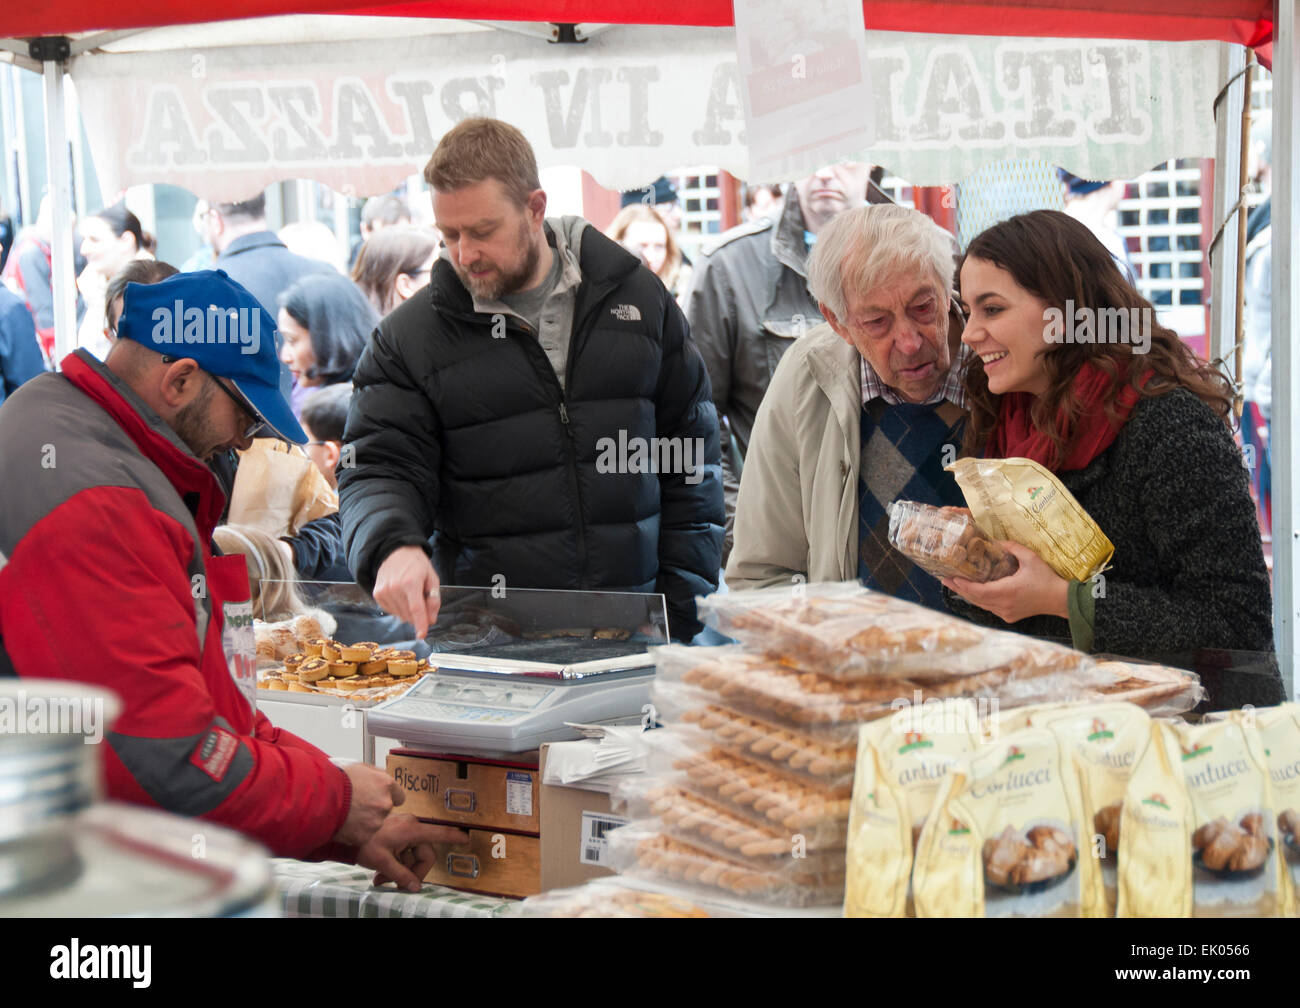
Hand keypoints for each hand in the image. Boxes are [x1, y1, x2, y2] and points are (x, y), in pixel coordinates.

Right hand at [333, 762, 405, 846]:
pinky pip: (363, 835)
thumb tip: (380, 778)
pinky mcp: (365, 836)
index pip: (399, 796)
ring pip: (374, 823)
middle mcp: (385, 803)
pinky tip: (345, 823)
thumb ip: (375, 775)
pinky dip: (355, 832)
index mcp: (386, 784)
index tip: (380, 799)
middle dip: (374, 809)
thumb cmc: (336, 781)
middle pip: (386, 810)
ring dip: (365, 821)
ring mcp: (376, 821)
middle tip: (358, 805)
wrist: (320, 799)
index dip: (388, 798)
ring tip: (348, 813)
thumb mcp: (359, 768)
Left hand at [361, 814, 470, 892]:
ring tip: (382, 880)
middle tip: (396, 885)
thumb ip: (401, 875)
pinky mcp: (398, 831)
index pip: (440, 833)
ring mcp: (405, 828)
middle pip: (424, 854)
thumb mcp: (382, 862)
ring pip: (413, 856)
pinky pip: (405, 851)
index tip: (467, 839)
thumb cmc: (364, 843)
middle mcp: (412, 826)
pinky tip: (380, 874)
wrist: (346, 829)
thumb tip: (416, 887)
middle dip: (412, 872)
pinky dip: (396, 863)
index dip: (454, 837)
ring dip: (401, 870)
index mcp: (412, 830)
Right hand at [373, 545, 440, 638]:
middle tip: (422, 600)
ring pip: (400, 615)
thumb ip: (433, 600)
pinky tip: (401, 596)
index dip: (420, 624)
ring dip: (408, 612)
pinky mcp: (377, 594)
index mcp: (411, 582)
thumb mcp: (432, 578)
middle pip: (408, 614)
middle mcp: (394, 588)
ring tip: (410, 594)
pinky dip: (399, 608)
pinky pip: (391, 611)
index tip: (422, 635)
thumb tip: (431, 620)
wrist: (395, 551)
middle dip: (419, 615)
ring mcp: (383, 591)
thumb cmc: (417, 564)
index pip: (416, 609)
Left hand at [941, 541, 1069, 623]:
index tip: (951, 577)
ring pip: (981, 605)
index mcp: (1008, 591)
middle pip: (975, 599)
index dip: (963, 585)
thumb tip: (996, 540)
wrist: (1060, 600)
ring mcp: (1005, 613)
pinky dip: (979, 599)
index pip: (978, 591)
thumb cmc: (1046, 578)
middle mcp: (1004, 605)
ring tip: (954, 584)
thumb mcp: (1031, 558)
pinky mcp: (1008, 616)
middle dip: (959, 589)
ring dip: (968, 595)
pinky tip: (972, 592)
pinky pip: (989, 608)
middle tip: (944, 578)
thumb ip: (1013, 548)